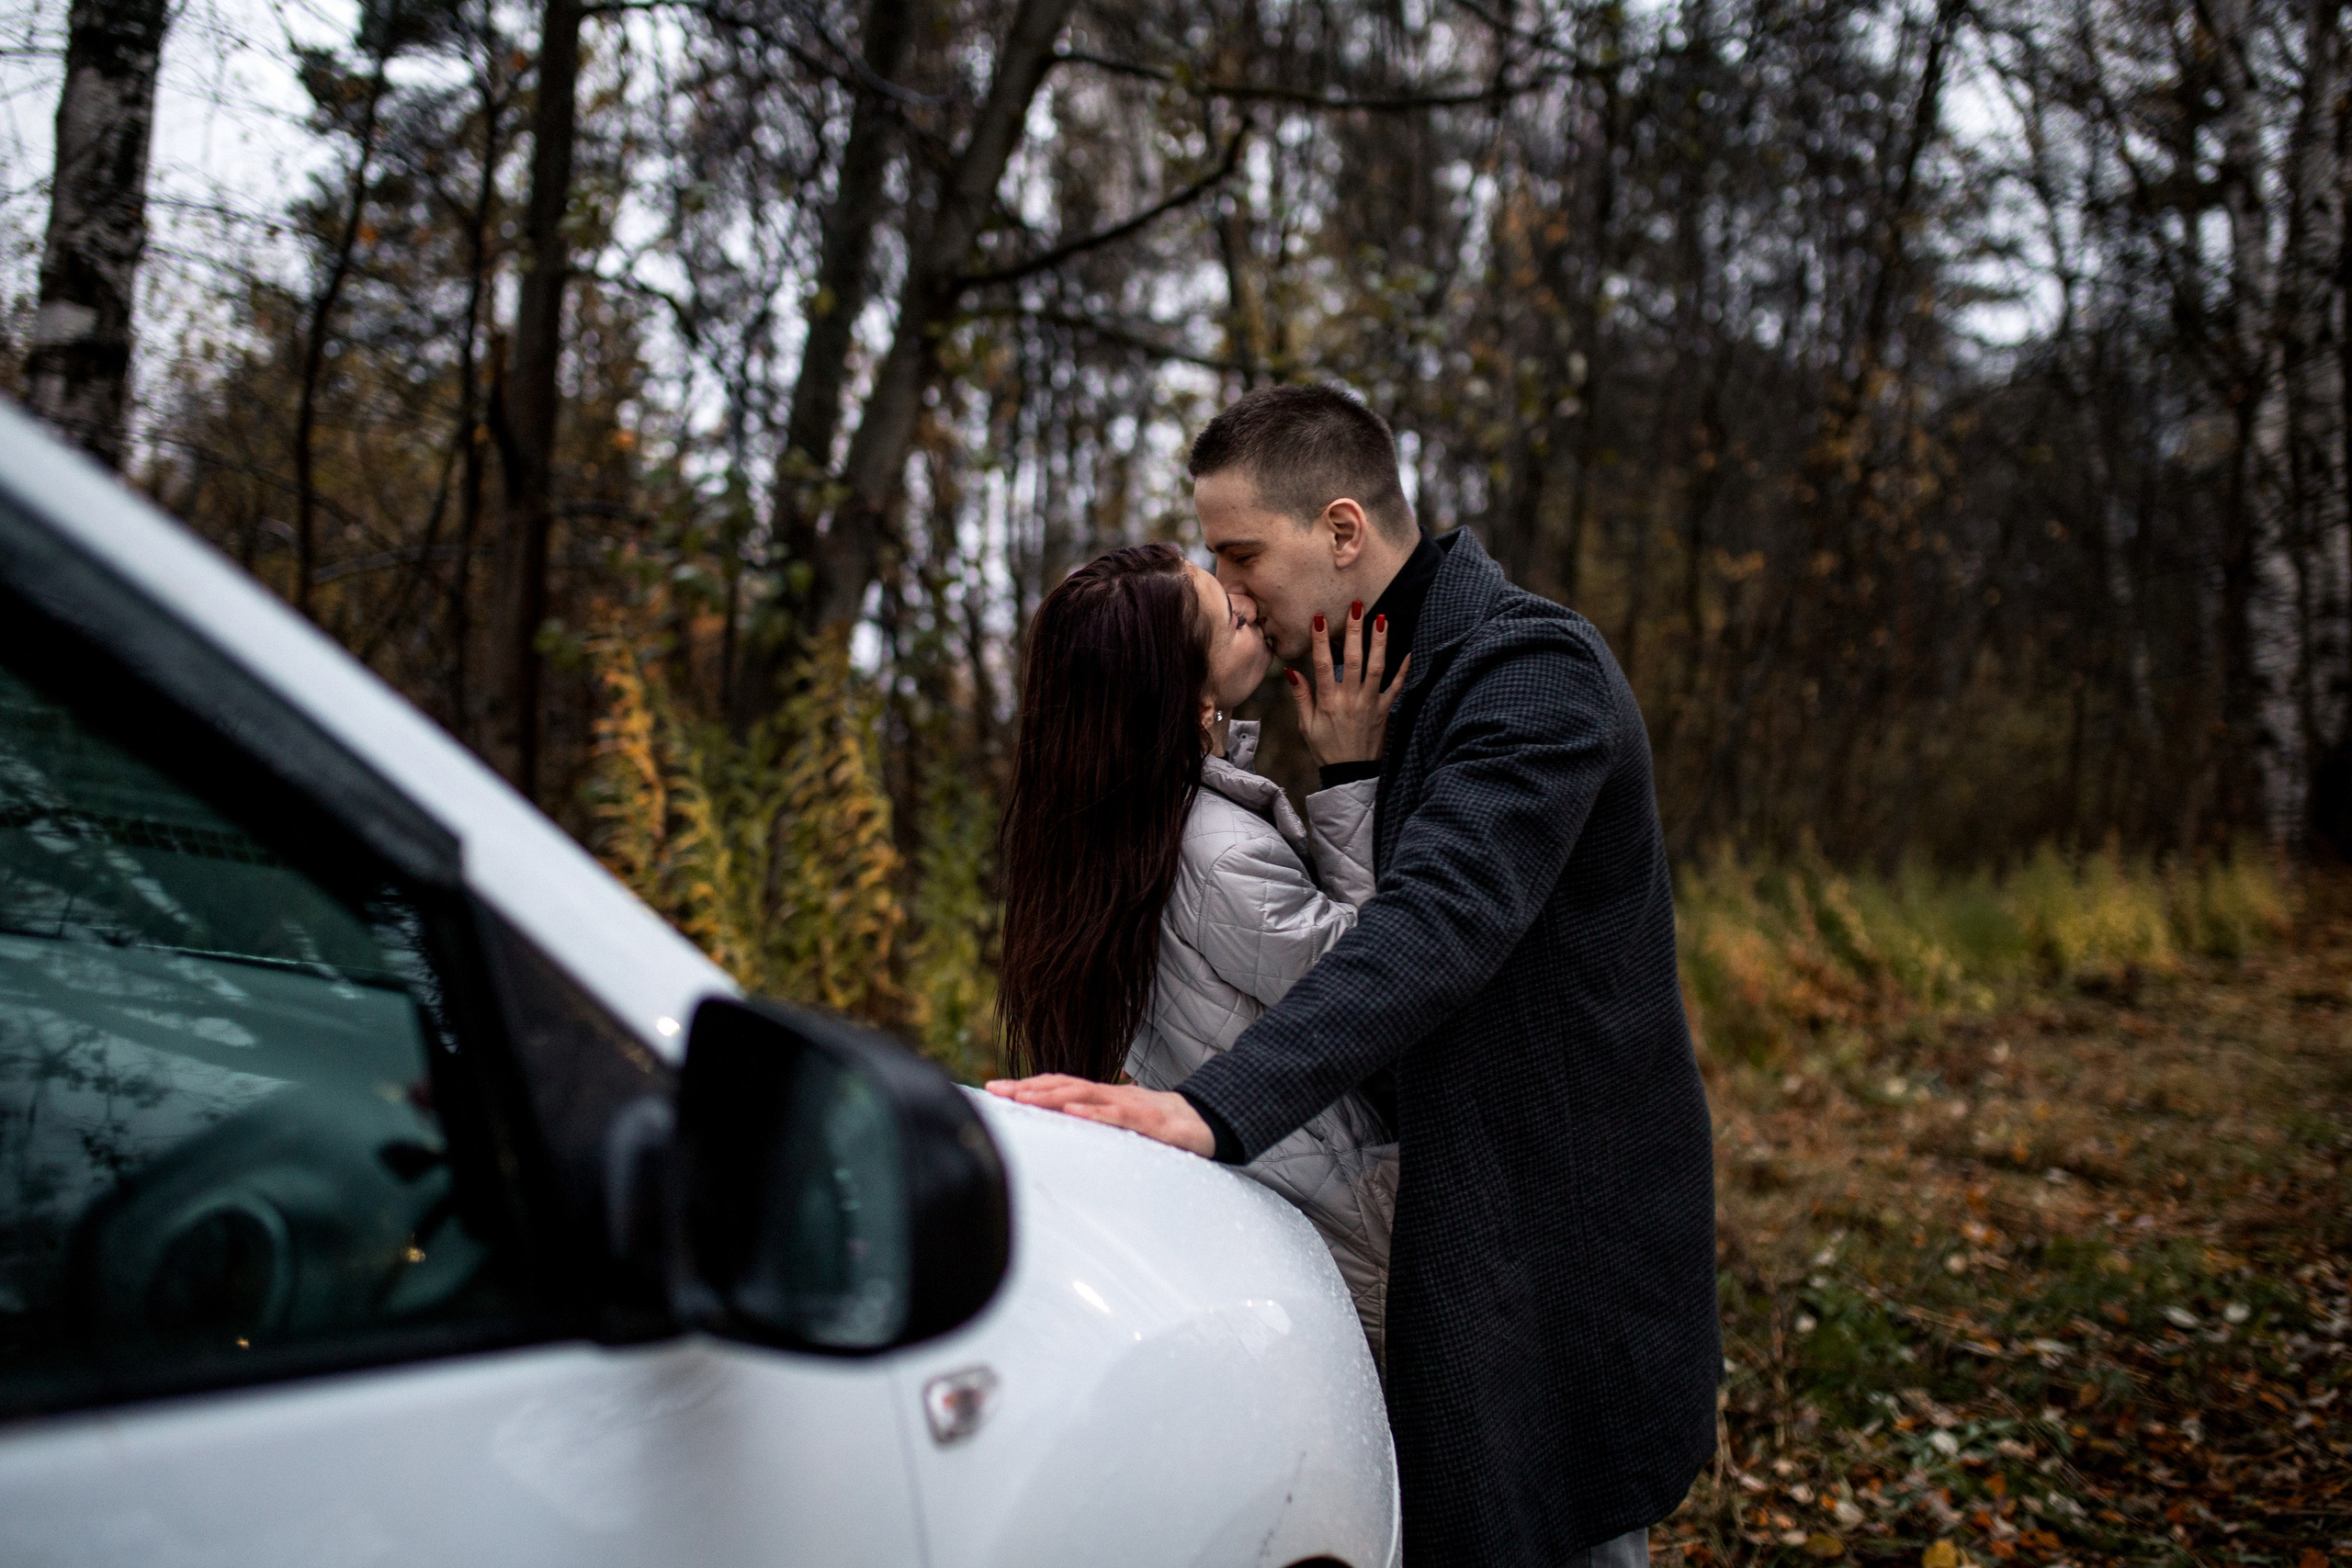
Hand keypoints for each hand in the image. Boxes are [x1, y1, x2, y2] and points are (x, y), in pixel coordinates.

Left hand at [984, 1074, 1215, 1157]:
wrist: (1202, 1122)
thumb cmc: (1157, 1126)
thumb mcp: (1118, 1124)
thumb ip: (1092, 1123)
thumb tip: (1059, 1128)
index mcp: (1100, 1097)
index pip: (1057, 1086)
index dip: (1027, 1086)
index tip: (994, 1089)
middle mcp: (1108, 1095)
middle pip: (1062, 1085)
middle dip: (1027, 1087)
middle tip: (995, 1090)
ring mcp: (1126, 1104)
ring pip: (1084, 1095)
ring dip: (1051, 1095)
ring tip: (1023, 1097)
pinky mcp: (1146, 1120)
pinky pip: (1116, 1114)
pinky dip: (1093, 1112)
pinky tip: (1073, 1111)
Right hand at [1289, 600, 1407, 768]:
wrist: (1351, 773)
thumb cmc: (1326, 748)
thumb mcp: (1306, 725)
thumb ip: (1301, 697)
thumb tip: (1292, 672)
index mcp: (1329, 701)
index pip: (1323, 665)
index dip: (1321, 641)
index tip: (1319, 618)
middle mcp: (1351, 699)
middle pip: (1354, 660)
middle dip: (1355, 631)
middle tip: (1357, 607)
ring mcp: (1370, 704)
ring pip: (1377, 668)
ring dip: (1380, 642)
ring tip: (1381, 618)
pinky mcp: (1385, 710)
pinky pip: (1396, 687)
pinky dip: (1403, 669)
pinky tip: (1408, 650)